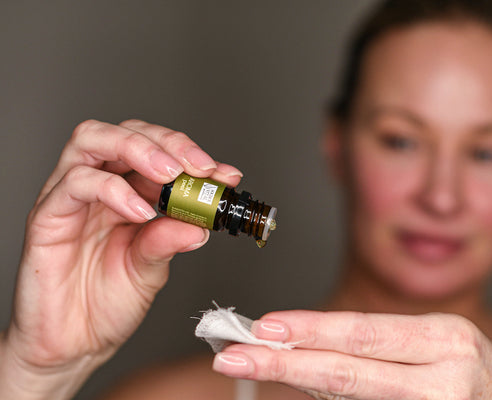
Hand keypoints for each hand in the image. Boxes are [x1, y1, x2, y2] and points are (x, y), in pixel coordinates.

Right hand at [0, 119, 242, 398]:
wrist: (73, 345)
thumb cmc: (108, 303)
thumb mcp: (151, 270)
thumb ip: (170, 241)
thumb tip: (202, 223)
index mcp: (129, 194)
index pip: (158, 152)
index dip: (192, 156)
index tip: (224, 174)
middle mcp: (100, 187)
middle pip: (125, 132)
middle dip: (167, 142)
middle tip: (197, 166)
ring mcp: (71, 198)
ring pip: (93, 140)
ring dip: (138, 149)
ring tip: (170, 175)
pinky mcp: (47, 217)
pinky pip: (75, 184)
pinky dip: (112, 190)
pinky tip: (140, 212)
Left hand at [212, 311, 491, 399]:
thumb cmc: (474, 373)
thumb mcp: (436, 343)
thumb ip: (378, 346)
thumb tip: (305, 347)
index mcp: (444, 338)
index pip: (361, 332)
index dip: (309, 329)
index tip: (263, 326)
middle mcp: (445, 377)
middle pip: (348, 372)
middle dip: (285, 362)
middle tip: (234, 355)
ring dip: (302, 384)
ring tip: (261, 365)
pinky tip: (306, 388)